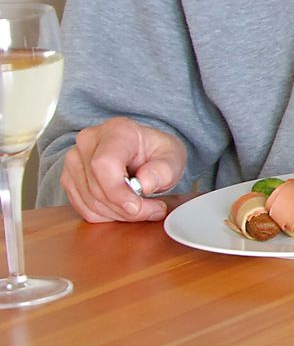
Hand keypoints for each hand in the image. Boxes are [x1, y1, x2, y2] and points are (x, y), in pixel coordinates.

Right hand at [59, 117, 185, 222]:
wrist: (142, 150)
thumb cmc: (157, 151)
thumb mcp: (173, 157)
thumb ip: (164, 170)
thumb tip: (144, 184)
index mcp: (116, 131)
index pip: (104, 164)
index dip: (117, 191)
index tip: (137, 207)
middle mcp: (89, 142)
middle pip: (97, 187)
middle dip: (125, 208)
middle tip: (153, 211)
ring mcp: (74, 160)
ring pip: (90, 201)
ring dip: (118, 214)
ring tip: (143, 209)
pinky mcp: (69, 179)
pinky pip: (83, 208)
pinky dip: (106, 215)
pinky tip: (124, 209)